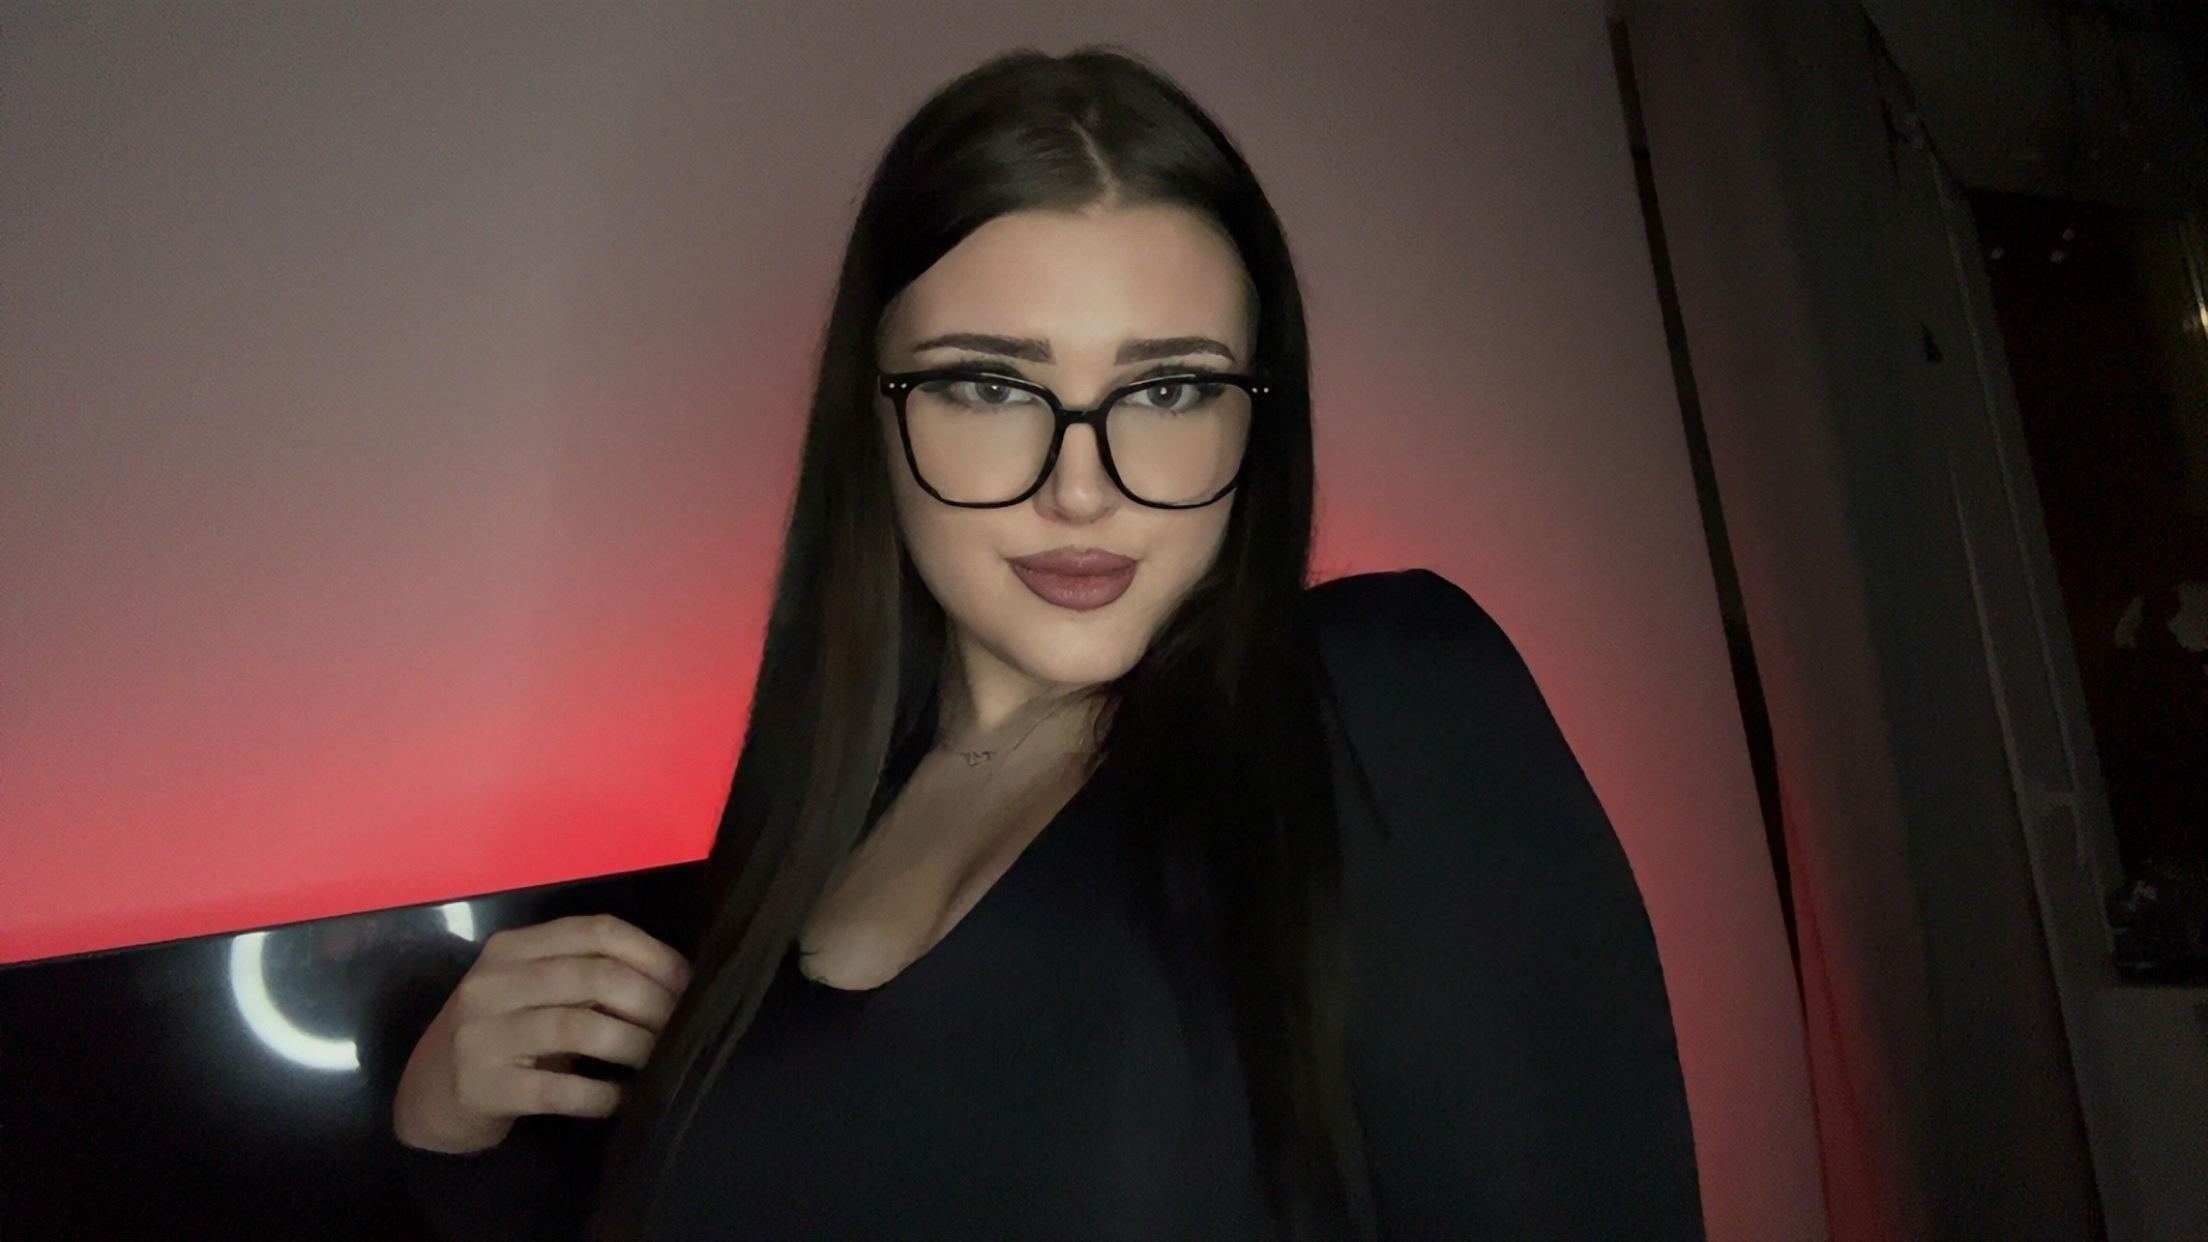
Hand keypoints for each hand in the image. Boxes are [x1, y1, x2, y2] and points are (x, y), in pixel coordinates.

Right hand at [392, 913, 691, 1153]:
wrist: (428, 1095)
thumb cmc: (499, 1037)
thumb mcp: (532, 993)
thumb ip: (584, 977)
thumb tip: (672, 981)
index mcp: (512, 948)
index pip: (595, 931)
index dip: (651, 954)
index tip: (687, 982)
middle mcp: (493, 983)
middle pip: (594, 976)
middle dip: (651, 1001)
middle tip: (683, 1025)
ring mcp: (482, 1035)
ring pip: (580, 1026)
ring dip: (633, 1044)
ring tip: (661, 1059)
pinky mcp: (482, 1086)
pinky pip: (557, 1089)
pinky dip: (600, 1094)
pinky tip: (623, 1099)